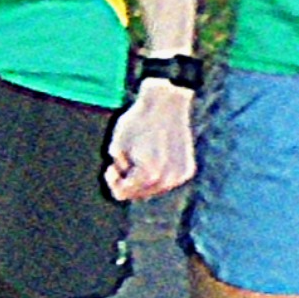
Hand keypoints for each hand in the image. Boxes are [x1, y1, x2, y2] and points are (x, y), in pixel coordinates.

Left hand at [108, 77, 197, 203]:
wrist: (167, 104)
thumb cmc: (137, 122)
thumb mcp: (116, 146)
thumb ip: (118, 170)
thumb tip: (127, 184)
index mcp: (148, 175)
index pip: (122, 193)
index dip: (113, 180)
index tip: (111, 166)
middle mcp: (168, 180)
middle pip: (138, 194)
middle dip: (128, 180)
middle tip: (126, 159)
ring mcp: (180, 176)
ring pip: (153, 189)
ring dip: (143, 178)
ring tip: (141, 155)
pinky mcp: (187, 170)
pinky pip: (166, 181)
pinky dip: (158, 173)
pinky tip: (155, 155)